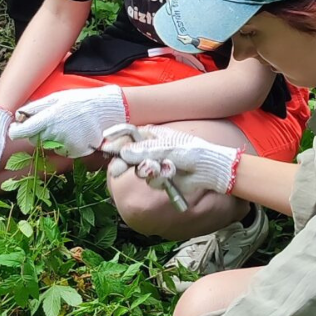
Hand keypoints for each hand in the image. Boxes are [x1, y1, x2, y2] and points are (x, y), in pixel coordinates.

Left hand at [8, 86, 127, 157]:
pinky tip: (74, 133)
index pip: (23, 131)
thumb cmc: (78, 102)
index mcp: (48, 118)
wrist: (106, 110)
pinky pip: (61, 150)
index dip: (16, 131)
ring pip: (47, 146)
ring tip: (66, 125)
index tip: (14, 129)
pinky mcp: (74, 152)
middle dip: (37, 132)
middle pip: (34, 140)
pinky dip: (64, 144)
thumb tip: (17, 117)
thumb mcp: (56, 98)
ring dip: (51, 138)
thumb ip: (35, 108)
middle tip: (51, 121)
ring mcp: (65, 144)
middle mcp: (55, 133)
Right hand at [101, 125, 240, 196]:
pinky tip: (171, 173)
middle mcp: (150, 149)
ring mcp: (155, 164)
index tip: (106, 148)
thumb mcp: (167, 148)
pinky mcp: (160, 179)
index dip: (116, 142)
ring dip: (148, 171)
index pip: (127, 136)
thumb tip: (123, 153)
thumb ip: (144, 151)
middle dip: (123, 163)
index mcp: (151, 134)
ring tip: (160, 168)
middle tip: (116, 171)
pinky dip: (160, 178)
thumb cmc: (191, 151)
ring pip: (139, 170)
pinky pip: (151, 181)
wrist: (209, 169)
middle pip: (128, 156)